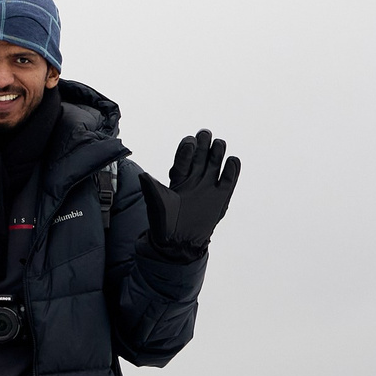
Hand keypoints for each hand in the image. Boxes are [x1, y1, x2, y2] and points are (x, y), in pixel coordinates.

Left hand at [137, 131, 240, 257]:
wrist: (179, 242)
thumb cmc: (165, 223)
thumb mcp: (157, 204)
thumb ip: (152, 189)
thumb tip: (143, 175)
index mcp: (178, 179)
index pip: (183, 160)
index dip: (186, 150)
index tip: (189, 141)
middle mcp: (193, 180)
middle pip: (200, 158)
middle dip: (202, 145)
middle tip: (205, 133)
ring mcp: (208, 187)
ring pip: (214, 165)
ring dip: (217, 153)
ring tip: (219, 143)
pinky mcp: (221, 197)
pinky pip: (228, 180)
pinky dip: (231, 170)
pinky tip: (232, 161)